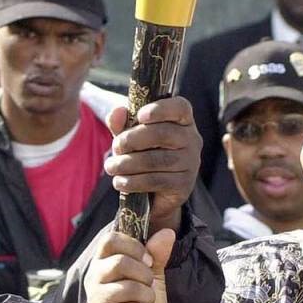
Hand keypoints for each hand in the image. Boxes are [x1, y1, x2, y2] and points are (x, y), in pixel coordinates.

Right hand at [86, 229, 174, 302]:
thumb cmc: (140, 302)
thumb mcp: (152, 275)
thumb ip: (157, 254)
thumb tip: (167, 232)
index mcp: (102, 261)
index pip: (110, 240)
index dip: (134, 246)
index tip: (148, 259)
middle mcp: (94, 277)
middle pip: (120, 262)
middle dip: (144, 275)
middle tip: (148, 285)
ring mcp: (96, 298)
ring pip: (130, 288)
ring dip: (147, 297)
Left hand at [104, 97, 201, 231]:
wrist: (154, 195)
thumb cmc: (143, 154)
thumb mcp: (130, 137)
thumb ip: (122, 123)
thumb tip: (116, 112)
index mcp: (182, 121)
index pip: (180, 107)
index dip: (161, 109)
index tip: (140, 115)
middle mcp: (191, 139)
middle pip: (163, 133)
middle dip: (133, 139)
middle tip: (116, 147)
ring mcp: (190, 163)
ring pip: (156, 159)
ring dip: (128, 163)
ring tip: (111, 166)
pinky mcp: (184, 184)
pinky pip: (156, 181)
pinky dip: (133, 181)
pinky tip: (120, 182)